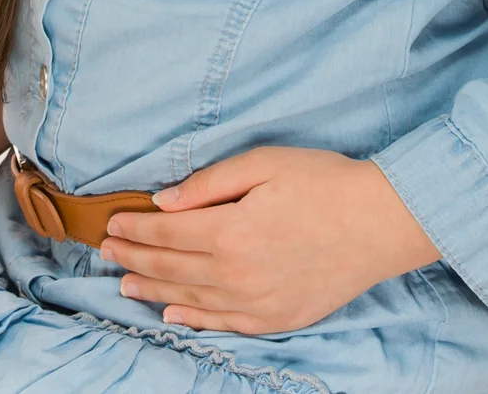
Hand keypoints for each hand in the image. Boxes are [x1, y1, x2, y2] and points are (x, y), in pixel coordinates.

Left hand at [99, 145, 440, 334]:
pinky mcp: (278, 318)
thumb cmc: (323, 182)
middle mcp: (237, 275)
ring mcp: (257, 303)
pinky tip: (173, 314)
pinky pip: (224, 324)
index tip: (112, 224)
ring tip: (125, 283)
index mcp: (230, 232)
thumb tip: (164, 201)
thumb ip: (208, 184)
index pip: (166, 233)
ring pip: (190, 300)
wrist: (380, 222)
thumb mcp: (263, 164)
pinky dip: (193, 320)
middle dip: (134, 258)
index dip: (135, 229)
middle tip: (107, 252)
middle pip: (171, 268)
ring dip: (153, 291)